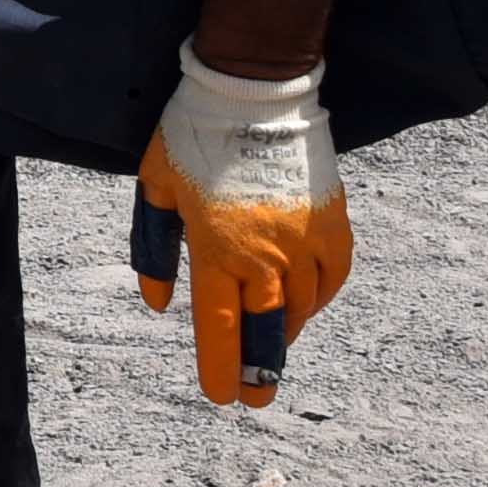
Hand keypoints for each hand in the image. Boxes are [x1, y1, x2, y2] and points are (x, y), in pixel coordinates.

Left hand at [134, 50, 349, 410]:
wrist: (256, 87)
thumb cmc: (194, 133)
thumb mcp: (155, 187)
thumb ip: (154, 246)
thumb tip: (159, 302)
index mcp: (216, 247)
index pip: (221, 325)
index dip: (222, 366)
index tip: (223, 395)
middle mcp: (265, 252)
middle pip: (268, 329)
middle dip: (261, 370)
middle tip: (257, 399)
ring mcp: (305, 238)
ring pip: (303, 307)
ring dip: (286, 334)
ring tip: (274, 350)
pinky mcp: (333, 220)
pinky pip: (334, 276)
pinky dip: (320, 298)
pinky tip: (305, 305)